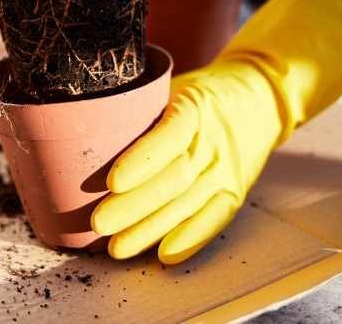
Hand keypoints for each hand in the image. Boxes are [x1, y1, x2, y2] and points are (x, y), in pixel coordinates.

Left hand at [92, 0, 341, 263]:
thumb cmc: (200, 91)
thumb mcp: (172, 85)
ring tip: (117, 247)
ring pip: (187, 204)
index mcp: (194, 109)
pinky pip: (214, 218)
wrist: (262, 95)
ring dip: (151, 230)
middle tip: (98, 223)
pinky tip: (164, 256)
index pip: (168, 137)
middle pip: (173, 179)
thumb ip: (139, 106)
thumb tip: (79, 125)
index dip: (140, 161)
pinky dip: (190, 239)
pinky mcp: (234, 190)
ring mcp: (226, 170)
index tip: (112, 182)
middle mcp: (212, 142)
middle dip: (134, 206)